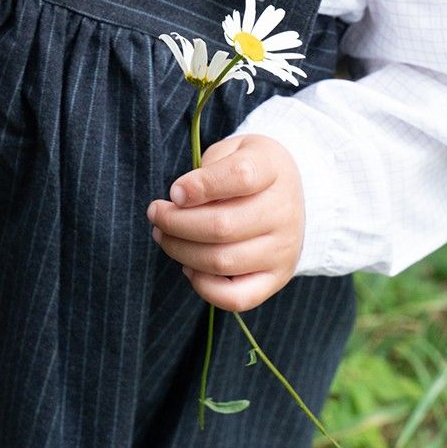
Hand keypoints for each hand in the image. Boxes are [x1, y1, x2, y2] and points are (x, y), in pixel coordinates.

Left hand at [146, 134, 304, 311]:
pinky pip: (238, 298)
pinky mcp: (277, 278)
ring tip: (163, 235)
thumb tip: (181, 199)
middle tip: (155, 214)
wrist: (291, 194)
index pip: (240, 176)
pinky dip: (205, 287)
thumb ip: (209, 168)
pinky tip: (189, 267)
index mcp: (272, 169)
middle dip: (175, 222)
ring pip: (222, 261)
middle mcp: (283, 212)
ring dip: (181, 251)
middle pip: (222, 226)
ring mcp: (283, 249)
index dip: (200, 186)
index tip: (174, 191)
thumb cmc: (248, 168)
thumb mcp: (232, 150)